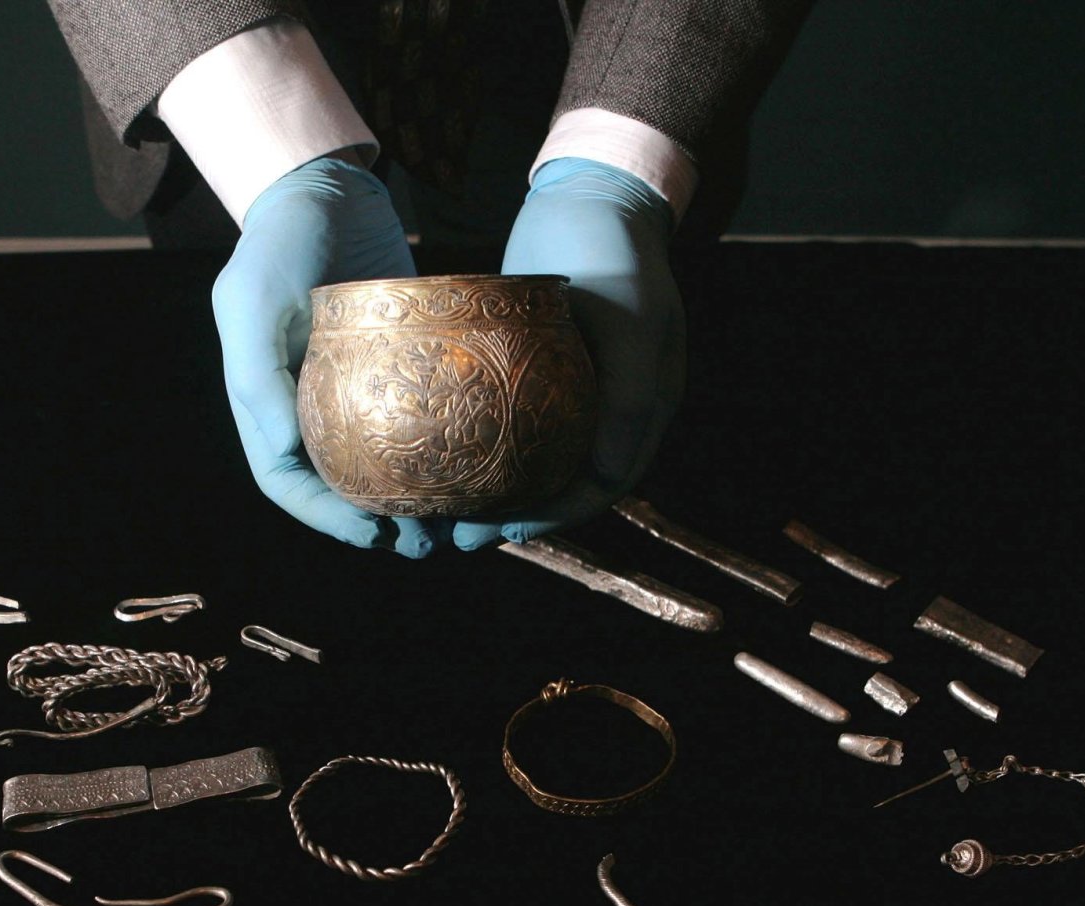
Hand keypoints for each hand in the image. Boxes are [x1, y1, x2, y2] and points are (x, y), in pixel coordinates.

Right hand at [212, 155, 440, 556]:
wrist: (323, 184)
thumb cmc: (280, 237)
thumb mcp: (254, 300)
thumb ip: (258, 376)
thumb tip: (286, 453)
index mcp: (265, 399)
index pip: (288, 481)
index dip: (325, 517)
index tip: (372, 534)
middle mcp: (305, 402)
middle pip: (337, 483)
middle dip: (376, 521)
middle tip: (424, 543)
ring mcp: (350, 386)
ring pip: (379, 460)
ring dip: (412, 496)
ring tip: (454, 522)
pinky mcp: (393, 363)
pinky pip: (414, 419)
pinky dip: (437, 450)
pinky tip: (473, 466)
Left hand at [451, 157, 685, 549]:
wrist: (593, 190)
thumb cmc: (615, 250)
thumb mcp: (631, 320)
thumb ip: (628, 398)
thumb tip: (609, 475)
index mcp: (643, 411)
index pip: (598, 486)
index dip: (554, 516)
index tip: (503, 528)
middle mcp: (609, 411)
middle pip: (559, 483)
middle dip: (511, 515)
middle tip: (457, 536)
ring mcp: (573, 390)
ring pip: (531, 459)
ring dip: (490, 489)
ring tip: (441, 512)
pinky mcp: (537, 368)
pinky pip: (510, 421)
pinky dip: (482, 446)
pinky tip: (440, 457)